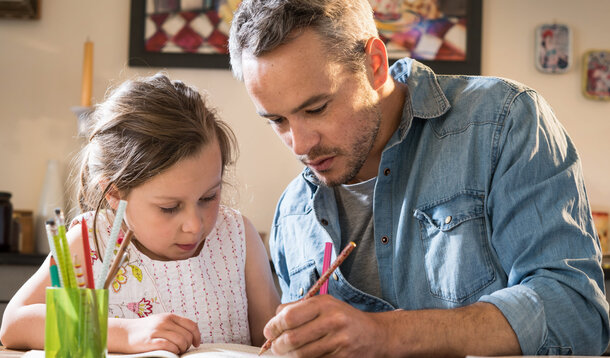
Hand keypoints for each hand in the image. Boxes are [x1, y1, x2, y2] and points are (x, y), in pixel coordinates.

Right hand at [116, 313, 200, 353]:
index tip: (196, 343)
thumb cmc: (145, 330)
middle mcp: (164, 322)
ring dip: (182, 349)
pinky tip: (170, 352)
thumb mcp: (161, 321)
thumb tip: (192, 334)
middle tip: (183, 349)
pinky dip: (173, 351)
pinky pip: (169, 347)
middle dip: (188, 345)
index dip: (197, 335)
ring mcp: (157, 331)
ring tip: (177, 351)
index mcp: (169, 316)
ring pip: (181, 341)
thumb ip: (175, 325)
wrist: (124, 333)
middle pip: (187, 335)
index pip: (191, 325)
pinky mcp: (151, 341)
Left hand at [263, 295, 385, 357]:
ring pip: (301, 355)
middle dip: (278, 346)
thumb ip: (298, 308)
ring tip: (287, 353)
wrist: (376, 334)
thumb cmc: (344, 318)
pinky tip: (304, 356)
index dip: (273, 327)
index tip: (269, 332)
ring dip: (289, 356)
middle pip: (292, 339)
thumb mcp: (325, 304)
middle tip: (275, 347)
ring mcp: (338, 342)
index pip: (289, 317)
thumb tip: (273, 320)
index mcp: (324, 304)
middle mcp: (332, 321)